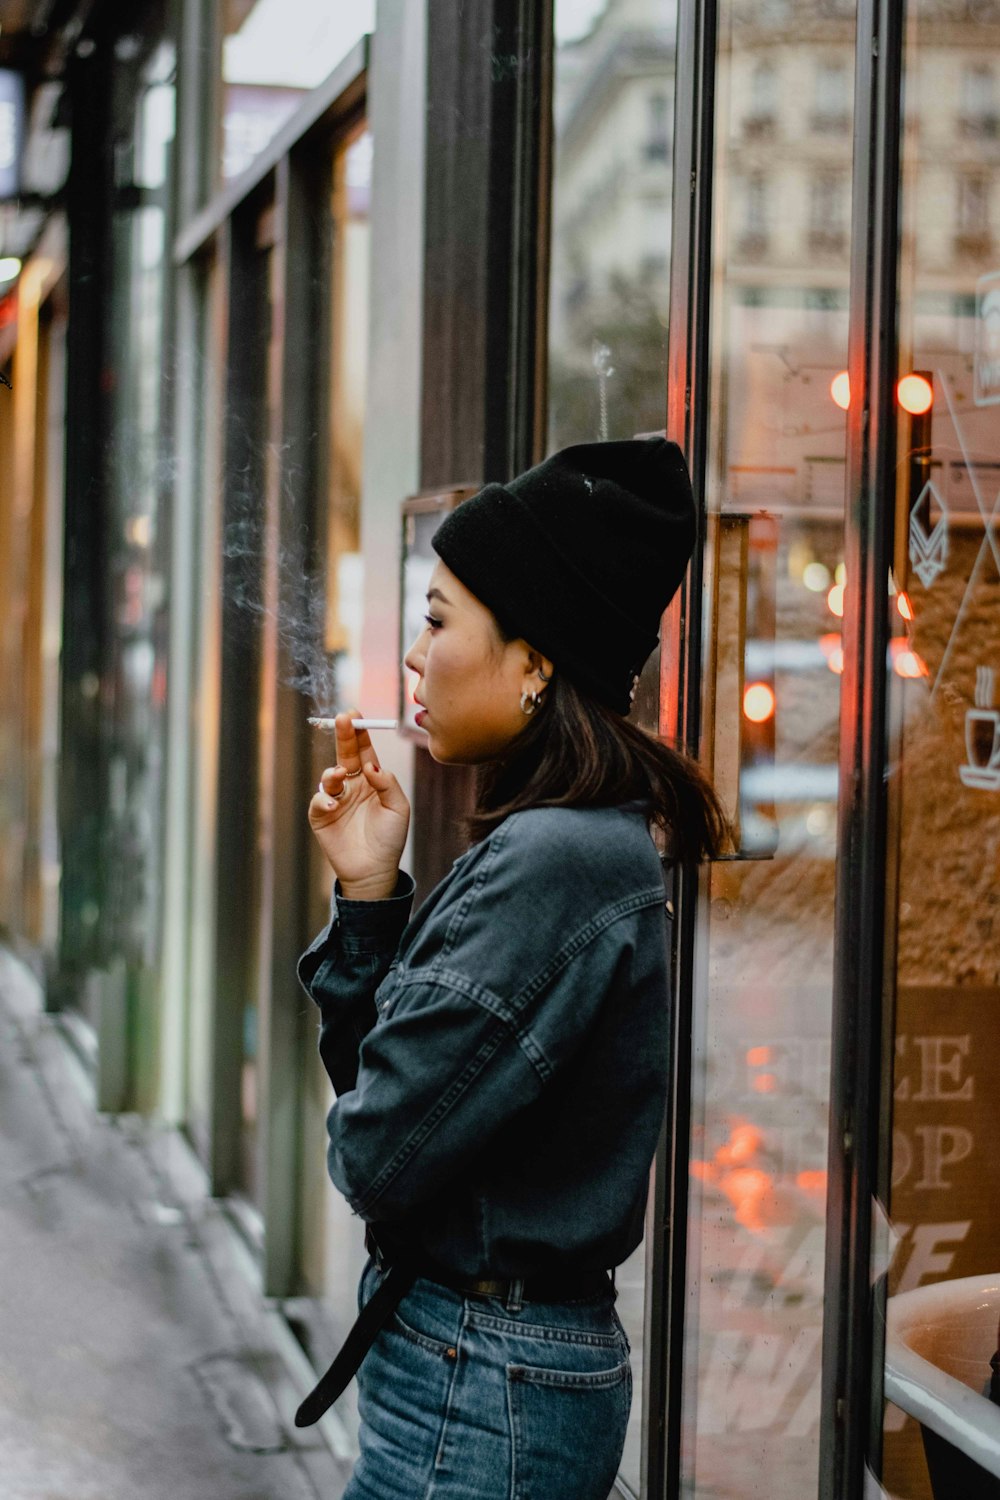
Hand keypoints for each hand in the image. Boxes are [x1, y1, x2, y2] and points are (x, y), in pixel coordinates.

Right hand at [308, 710, 410, 896]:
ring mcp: (335, 799)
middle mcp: (351, 785)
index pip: (364, 751)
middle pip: (344, 755)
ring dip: (332, 772)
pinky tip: (333, 803)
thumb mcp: (398, 808)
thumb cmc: (390, 838)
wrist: (375, 871)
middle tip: (343, 719)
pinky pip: (318, 802)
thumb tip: (371, 765)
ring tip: (339, 775)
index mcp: (370, 779)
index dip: (359, 733)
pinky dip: (323, 799)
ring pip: (329, 776)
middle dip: (343, 736)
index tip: (355, 715)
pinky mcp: (321, 816)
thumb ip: (388, 783)